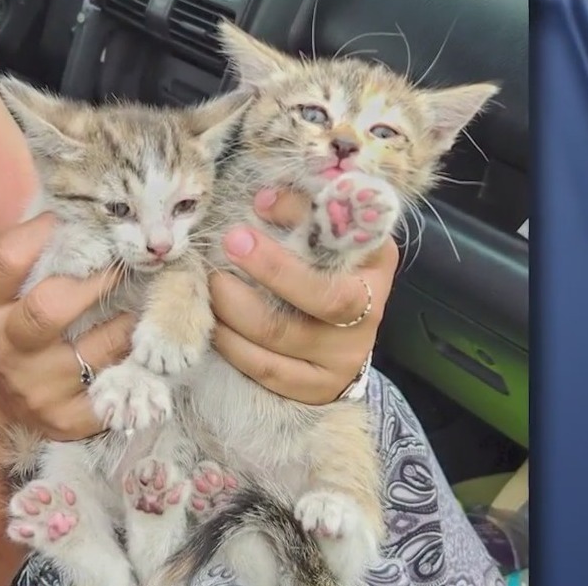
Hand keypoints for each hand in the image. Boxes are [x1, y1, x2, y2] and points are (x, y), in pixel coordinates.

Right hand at [0, 213, 135, 440]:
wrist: (3, 411)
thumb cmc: (11, 336)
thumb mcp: (0, 299)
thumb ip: (29, 261)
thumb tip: (71, 206)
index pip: (6, 260)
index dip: (40, 232)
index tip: (68, 219)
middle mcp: (7, 348)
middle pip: (51, 308)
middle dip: (98, 281)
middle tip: (125, 264)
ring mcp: (39, 387)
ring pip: (99, 346)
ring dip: (128, 320)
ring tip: (142, 305)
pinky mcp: (69, 418)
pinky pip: (116, 382)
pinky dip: (135, 361)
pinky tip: (142, 348)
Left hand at [210, 188, 398, 404]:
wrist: (339, 343)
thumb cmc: (323, 275)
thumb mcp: (325, 240)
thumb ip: (303, 215)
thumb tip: (263, 199)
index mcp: (374, 265)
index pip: (347, 239)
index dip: (303, 218)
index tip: (261, 202)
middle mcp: (368, 313)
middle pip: (322, 296)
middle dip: (271, 267)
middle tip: (230, 241)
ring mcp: (342, 357)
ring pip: (280, 334)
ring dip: (235, 306)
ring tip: (212, 282)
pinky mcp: (314, 389)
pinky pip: (263, 368)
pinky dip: (230, 343)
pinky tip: (213, 322)